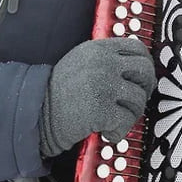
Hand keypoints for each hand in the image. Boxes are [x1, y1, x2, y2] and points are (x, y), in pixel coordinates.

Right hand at [39, 37, 154, 157]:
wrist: (35, 112)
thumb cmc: (58, 92)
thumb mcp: (81, 62)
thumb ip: (107, 59)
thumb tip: (136, 68)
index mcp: (100, 49)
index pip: (138, 49)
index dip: (145, 66)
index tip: (141, 79)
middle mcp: (105, 63)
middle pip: (145, 72)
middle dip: (145, 89)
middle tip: (135, 102)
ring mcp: (104, 85)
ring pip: (139, 99)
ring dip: (131, 114)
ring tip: (115, 120)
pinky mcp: (103, 109)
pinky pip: (127, 121)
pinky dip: (119, 131)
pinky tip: (107, 132)